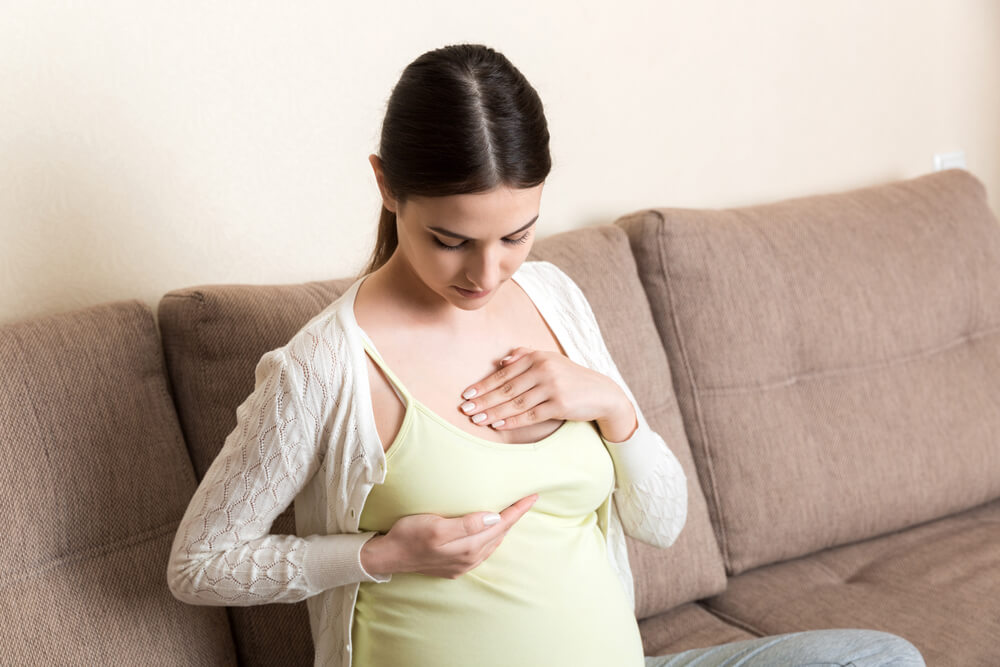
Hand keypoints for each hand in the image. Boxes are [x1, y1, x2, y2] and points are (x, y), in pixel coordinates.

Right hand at [360, 494, 537, 578]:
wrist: (388, 556)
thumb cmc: (409, 535)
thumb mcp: (437, 526)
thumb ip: (468, 524)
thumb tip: (495, 518)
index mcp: (469, 547)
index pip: (501, 525)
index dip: (518, 510)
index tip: (533, 497)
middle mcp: (470, 559)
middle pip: (500, 534)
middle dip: (515, 517)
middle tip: (528, 500)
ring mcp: (463, 565)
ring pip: (492, 544)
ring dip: (504, 528)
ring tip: (514, 513)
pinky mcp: (454, 567)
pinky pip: (482, 551)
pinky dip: (491, 539)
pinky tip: (490, 533)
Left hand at [458, 347, 637, 441]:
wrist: (601, 393)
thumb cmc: (571, 378)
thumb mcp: (551, 360)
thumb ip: (526, 356)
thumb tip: (501, 360)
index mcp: (538, 357)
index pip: (504, 373)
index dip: (484, 385)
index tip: (467, 395)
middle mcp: (543, 369)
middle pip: (507, 388)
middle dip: (484, 400)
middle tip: (466, 409)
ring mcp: (552, 387)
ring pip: (516, 403)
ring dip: (494, 412)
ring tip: (477, 419)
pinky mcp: (559, 405)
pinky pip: (531, 415)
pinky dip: (512, 421)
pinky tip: (498, 425)